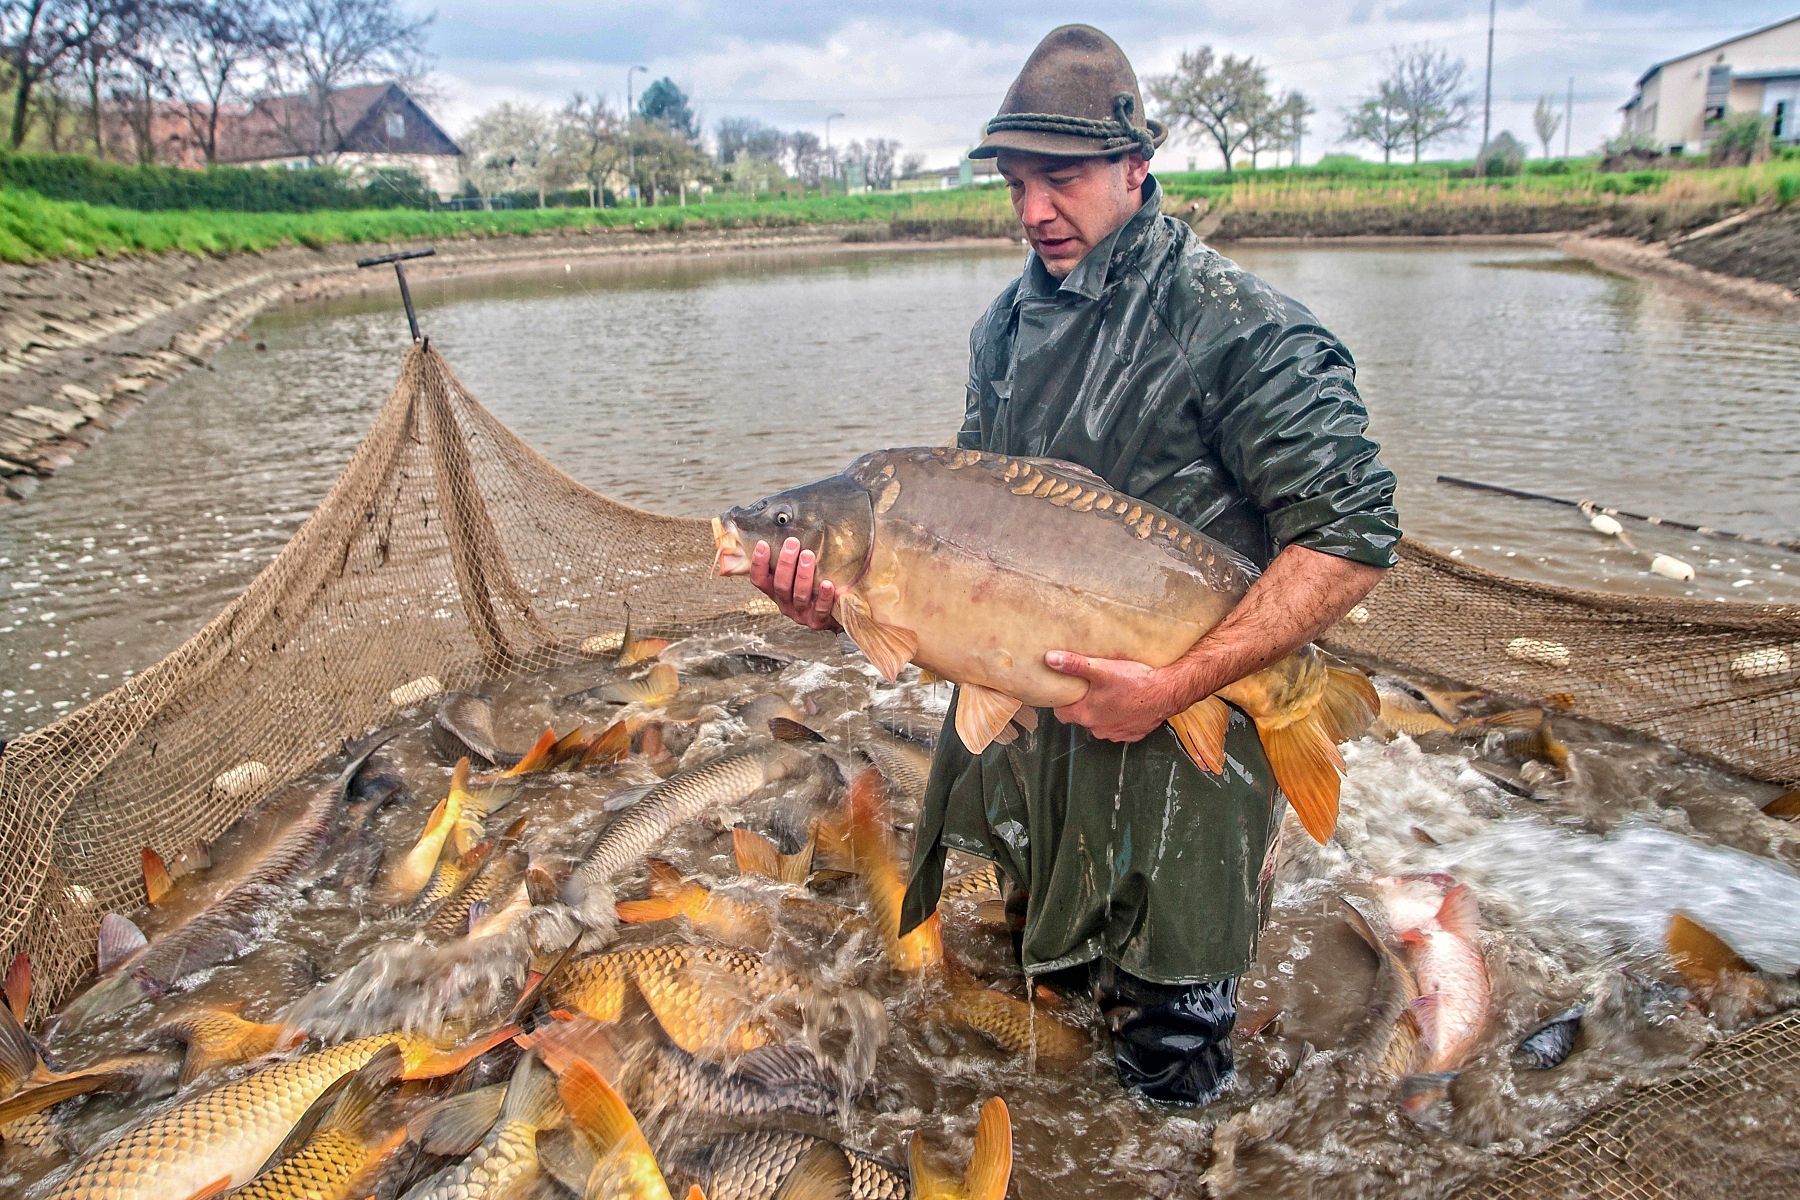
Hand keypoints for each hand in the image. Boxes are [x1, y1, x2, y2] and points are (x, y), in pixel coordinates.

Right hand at [750, 537, 840, 630]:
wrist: (834, 616)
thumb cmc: (813, 589)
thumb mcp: (796, 577)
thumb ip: (790, 561)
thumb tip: (787, 527)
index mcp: (775, 592)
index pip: (760, 580)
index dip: (758, 564)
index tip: (763, 544)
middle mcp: (785, 604)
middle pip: (781, 585)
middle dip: (786, 563)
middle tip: (793, 542)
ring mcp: (801, 614)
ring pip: (799, 595)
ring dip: (803, 575)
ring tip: (808, 555)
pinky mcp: (818, 621)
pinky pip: (821, 609)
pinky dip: (824, 596)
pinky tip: (828, 584)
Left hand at [1044, 651, 1180, 741]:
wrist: (1167, 692)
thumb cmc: (1136, 682)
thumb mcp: (1102, 669)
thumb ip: (1074, 665)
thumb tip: (1050, 659)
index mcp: (1086, 715)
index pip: (1061, 714)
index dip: (1062, 702)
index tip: (1067, 691)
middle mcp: (1099, 729)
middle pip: (1082, 718)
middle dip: (1084, 704)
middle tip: (1090, 687)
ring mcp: (1116, 734)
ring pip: (1101, 723)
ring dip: (1103, 712)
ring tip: (1110, 693)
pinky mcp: (1133, 734)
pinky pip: (1120, 727)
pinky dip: (1121, 717)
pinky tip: (1127, 703)